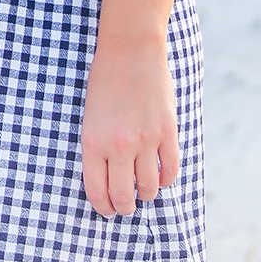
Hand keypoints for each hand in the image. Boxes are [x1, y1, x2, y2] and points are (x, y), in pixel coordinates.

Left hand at [80, 35, 178, 217]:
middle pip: (123, 196)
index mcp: (93, 142)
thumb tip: (107, 176)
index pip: (97, 190)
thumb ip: (98, 145)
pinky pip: (170, 169)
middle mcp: (119, 146)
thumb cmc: (104, 79)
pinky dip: (166, 179)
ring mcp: (146, 140)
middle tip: (125, 207)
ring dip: (146, 195)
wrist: (130, 50)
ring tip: (143, 192)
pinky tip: (161, 177)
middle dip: (124, 207)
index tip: (106, 211)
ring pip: (149, 187)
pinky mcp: (167, 132)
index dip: (102, 207)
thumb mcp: (90, 115)